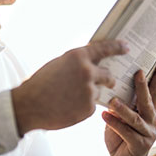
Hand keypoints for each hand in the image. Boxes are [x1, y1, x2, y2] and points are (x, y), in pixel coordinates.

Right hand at [11, 40, 128, 135]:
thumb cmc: (40, 84)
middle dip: (108, 79)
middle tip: (108, 81)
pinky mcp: (88, 108)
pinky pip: (91, 106)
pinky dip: (83, 106)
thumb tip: (92, 64)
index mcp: (78, 57)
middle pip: (108, 75)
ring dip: (89, 95)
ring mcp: (89, 91)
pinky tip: (68, 107)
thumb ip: (77, 63)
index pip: (105, 48)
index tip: (126, 47)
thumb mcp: (58, 64)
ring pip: (98, 92)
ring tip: (69, 98)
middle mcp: (87, 72)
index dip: (117, 47)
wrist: (29, 106)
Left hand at [101, 58, 155, 155]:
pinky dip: (114, 124)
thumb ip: (122, 102)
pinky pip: (126, 133)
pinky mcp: (139, 146)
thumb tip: (112, 81)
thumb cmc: (120, 136)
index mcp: (149, 112)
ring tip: (112, 100)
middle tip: (138, 72)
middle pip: (148, 101)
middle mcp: (152, 121)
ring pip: (136, 118)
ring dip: (123, 108)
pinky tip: (104, 116)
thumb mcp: (121, 116)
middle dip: (143, 87)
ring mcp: (148, 135)